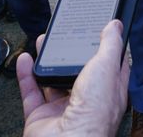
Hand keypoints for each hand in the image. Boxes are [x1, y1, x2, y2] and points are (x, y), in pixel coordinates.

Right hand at [17, 20, 129, 136]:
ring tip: (44, 41)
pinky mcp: (41, 116)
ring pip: (53, 79)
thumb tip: (116, 26)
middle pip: (78, 71)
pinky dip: (26, 74)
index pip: (110, 66)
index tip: (100, 30)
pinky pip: (31, 91)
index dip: (105, 47)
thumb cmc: (94, 113)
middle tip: (64, 34)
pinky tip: (26, 59)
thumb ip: (110, 45)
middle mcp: (86, 101)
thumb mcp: (107, 67)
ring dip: (47, 60)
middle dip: (70, 52)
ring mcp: (62, 109)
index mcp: (108, 91)